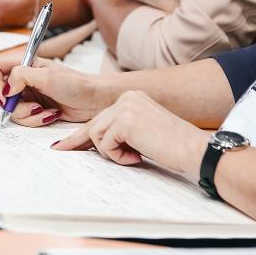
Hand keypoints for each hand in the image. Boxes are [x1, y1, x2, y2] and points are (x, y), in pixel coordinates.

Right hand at [0, 57, 120, 125]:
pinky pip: (22, 120)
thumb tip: (5, 89)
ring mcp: (26, 95)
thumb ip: (22, 76)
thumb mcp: (48, 76)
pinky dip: (35, 120)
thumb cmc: (77, 84)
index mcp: (22, 64)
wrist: (95, 101)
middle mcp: (21, 79)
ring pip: (10, 110)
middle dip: (14, 105)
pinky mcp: (33, 109)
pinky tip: (51, 115)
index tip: (7, 95)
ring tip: (46, 111)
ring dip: (27, 115)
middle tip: (32, 106)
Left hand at [54, 91, 209, 174]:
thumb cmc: (173, 147)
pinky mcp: (125, 121)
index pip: (100, 118)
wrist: (194, 150)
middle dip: (87, 145)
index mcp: (132, 98)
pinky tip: (137, 157)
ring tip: (135, 156)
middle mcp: (127, 98)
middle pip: (94, 126)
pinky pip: (105, 144)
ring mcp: (126, 107)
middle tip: (74, 152)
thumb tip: (94, 141)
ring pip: (96, 135)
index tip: (62, 146)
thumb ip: (120, 132)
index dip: (80, 135)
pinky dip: (118, 156)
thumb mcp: (141, 134)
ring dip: (112, 153)